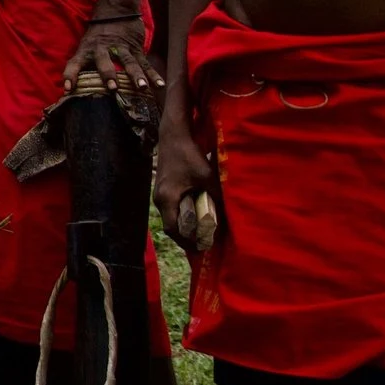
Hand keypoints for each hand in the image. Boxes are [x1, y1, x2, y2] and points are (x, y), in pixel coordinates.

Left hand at [62, 17, 158, 95]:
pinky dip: (153, 75)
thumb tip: (71, 89)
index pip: (73, 63)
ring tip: (142, 87)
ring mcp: (121, 48)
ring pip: (129, 62)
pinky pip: (144, 63)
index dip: (70, 75)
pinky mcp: (135, 48)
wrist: (116, 10)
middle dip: (108, 74)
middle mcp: (102, 50)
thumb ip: (82, 65)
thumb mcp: (85, 46)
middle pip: (104, 62)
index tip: (67, 88)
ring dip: (135, 75)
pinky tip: (159, 85)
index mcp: (86, 50)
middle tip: (113, 87)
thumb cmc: (97, 35)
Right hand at [152, 116, 217, 252]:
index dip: (187, 241)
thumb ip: (215, 195)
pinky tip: (195, 216)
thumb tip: (226, 212)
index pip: (174, 229)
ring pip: (171, 217)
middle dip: (186, 238)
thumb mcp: (206, 175)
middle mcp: (159, 199)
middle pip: (171, 226)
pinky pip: (171, 209)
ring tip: (201, 234)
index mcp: (167, 199)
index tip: (202, 249)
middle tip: (203, 245)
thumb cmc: (188, 154)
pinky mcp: (163, 188)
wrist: (173, 135)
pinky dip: (182, 217)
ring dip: (184, 227)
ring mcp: (159, 193)